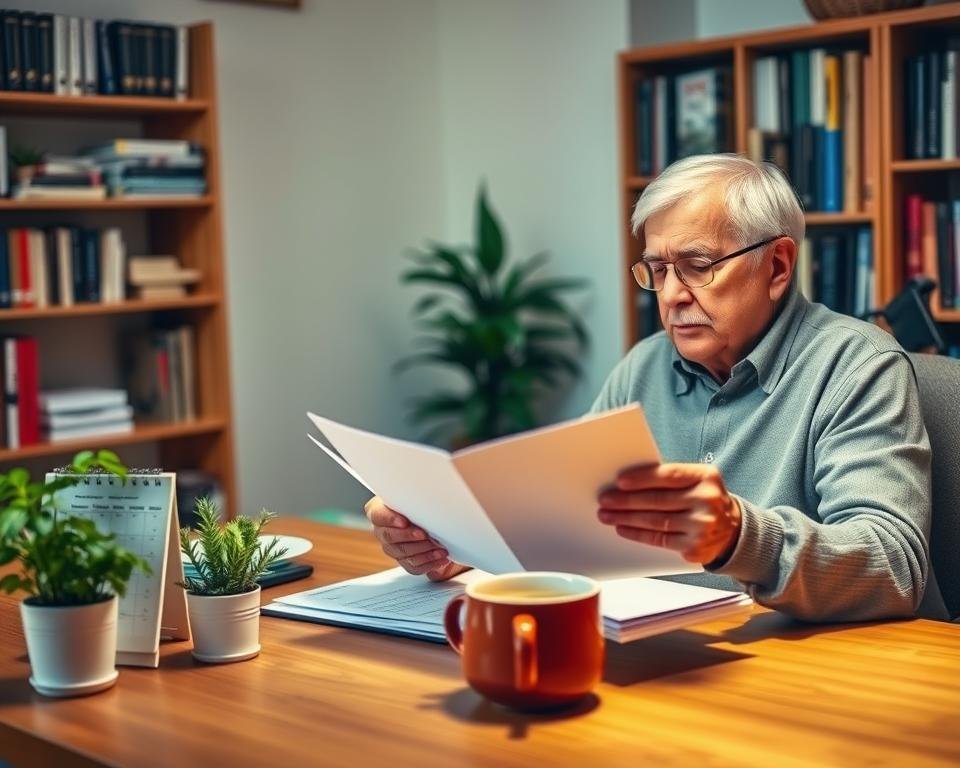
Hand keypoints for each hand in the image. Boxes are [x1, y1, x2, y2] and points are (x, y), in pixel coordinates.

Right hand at [364, 496, 469, 580]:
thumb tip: (429, 480)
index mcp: (380, 510)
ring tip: (440, 547)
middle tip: (425, 534)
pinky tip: (441, 558)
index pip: (378, 515)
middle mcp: (383, 530)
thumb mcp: (418, 493)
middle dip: (409, 536)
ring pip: (403, 553)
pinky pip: (414, 567)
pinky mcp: (405, 562)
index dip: (390, 519)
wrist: (436, 521)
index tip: (404, 521)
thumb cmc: (423, 502)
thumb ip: (417, 491)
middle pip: (389, 537)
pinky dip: (429, 563)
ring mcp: (393, 548)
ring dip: (423, 551)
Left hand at [596, 463, 741, 564]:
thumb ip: (670, 478)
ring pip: (656, 521)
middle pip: (659, 500)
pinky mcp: (695, 547)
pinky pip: (660, 539)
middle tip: (605, 499)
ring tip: (607, 514)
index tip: (620, 481)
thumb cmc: (703, 498)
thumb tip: (627, 482)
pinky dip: (638, 534)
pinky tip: (623, 528)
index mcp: (706, 477)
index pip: (669, 475)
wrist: (733, 529)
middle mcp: (707, 501)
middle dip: (627, 501)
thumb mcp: (697, 481)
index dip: (642, 478)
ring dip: (626, 518)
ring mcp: (703, 526)